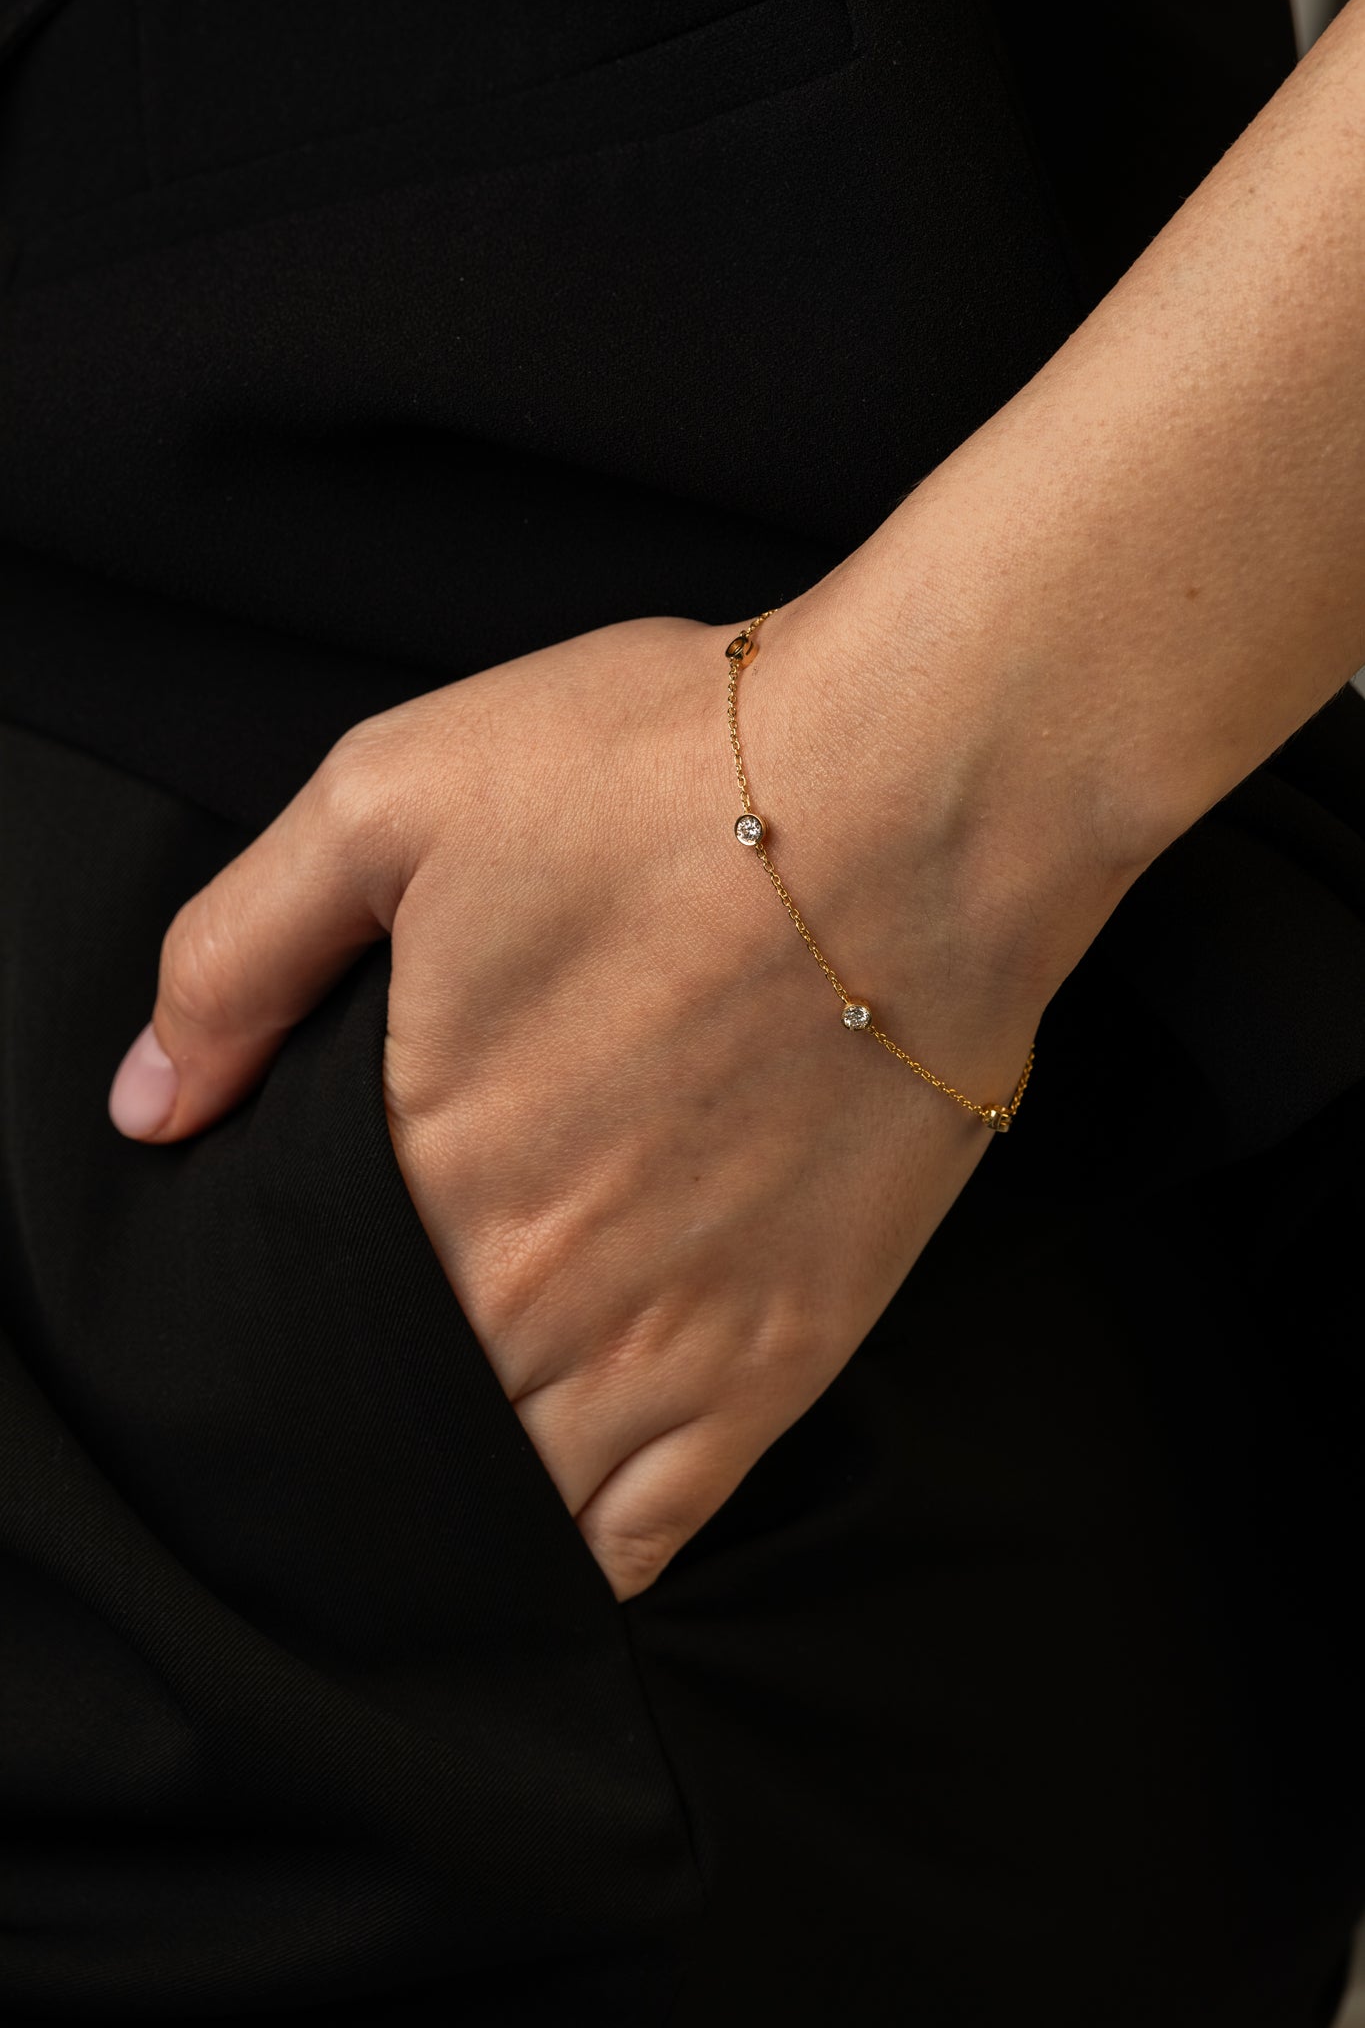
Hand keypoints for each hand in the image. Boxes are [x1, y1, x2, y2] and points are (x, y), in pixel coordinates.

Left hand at [108, 587, 1048, 1599]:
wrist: (931, 799)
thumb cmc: (673, 780)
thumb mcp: (393, 799)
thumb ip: (237, 958)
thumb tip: (150, 1107)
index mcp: (422, 1169)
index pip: (305, 1328)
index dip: (289, 1335)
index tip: (309, 1310)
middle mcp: (534, 1292)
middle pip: (409, 1425)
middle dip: (377, 1415)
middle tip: (384, 1373)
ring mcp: (669, 1346)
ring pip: (522, 1501)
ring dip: (477, 1491)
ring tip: (464, 1451)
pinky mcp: (787, 1357)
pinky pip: (659, 1531)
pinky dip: (598, 1546)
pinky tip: (570, 1519)